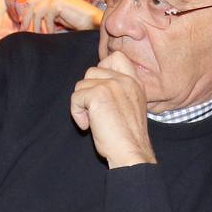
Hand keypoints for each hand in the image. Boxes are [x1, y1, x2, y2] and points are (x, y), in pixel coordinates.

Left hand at [19, 0, 100, 33]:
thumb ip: (46, 14)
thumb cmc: (77, 21)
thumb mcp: (58, 15)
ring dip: (36, 25)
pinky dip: (47, 27)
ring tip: (39, 36)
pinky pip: (45, 17)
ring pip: (36, 11)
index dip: (26, 13)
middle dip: (27, 19)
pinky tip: (51, 34)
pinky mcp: (58, 2)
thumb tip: (27, 19)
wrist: (94, 22)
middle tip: (24, 32)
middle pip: (31, 4)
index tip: (23, 26)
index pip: (33, 0)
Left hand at [69, 52, 154, 168]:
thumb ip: (117, 91)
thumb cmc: (127, 138)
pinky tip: (88, 126)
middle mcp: (126, 80)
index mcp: (135, 83)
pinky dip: (77, 113)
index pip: (117, 57)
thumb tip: (93, 81)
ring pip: (81, 85)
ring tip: (93, 120)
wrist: (131, 153)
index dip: (103, 68)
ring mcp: (112, 85)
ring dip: (81, 104)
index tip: (100, 88)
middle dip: (87, 91)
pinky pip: (75, 98)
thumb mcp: (129, 106)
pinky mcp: (98, 94)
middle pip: (92, 71)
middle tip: (95, 111)